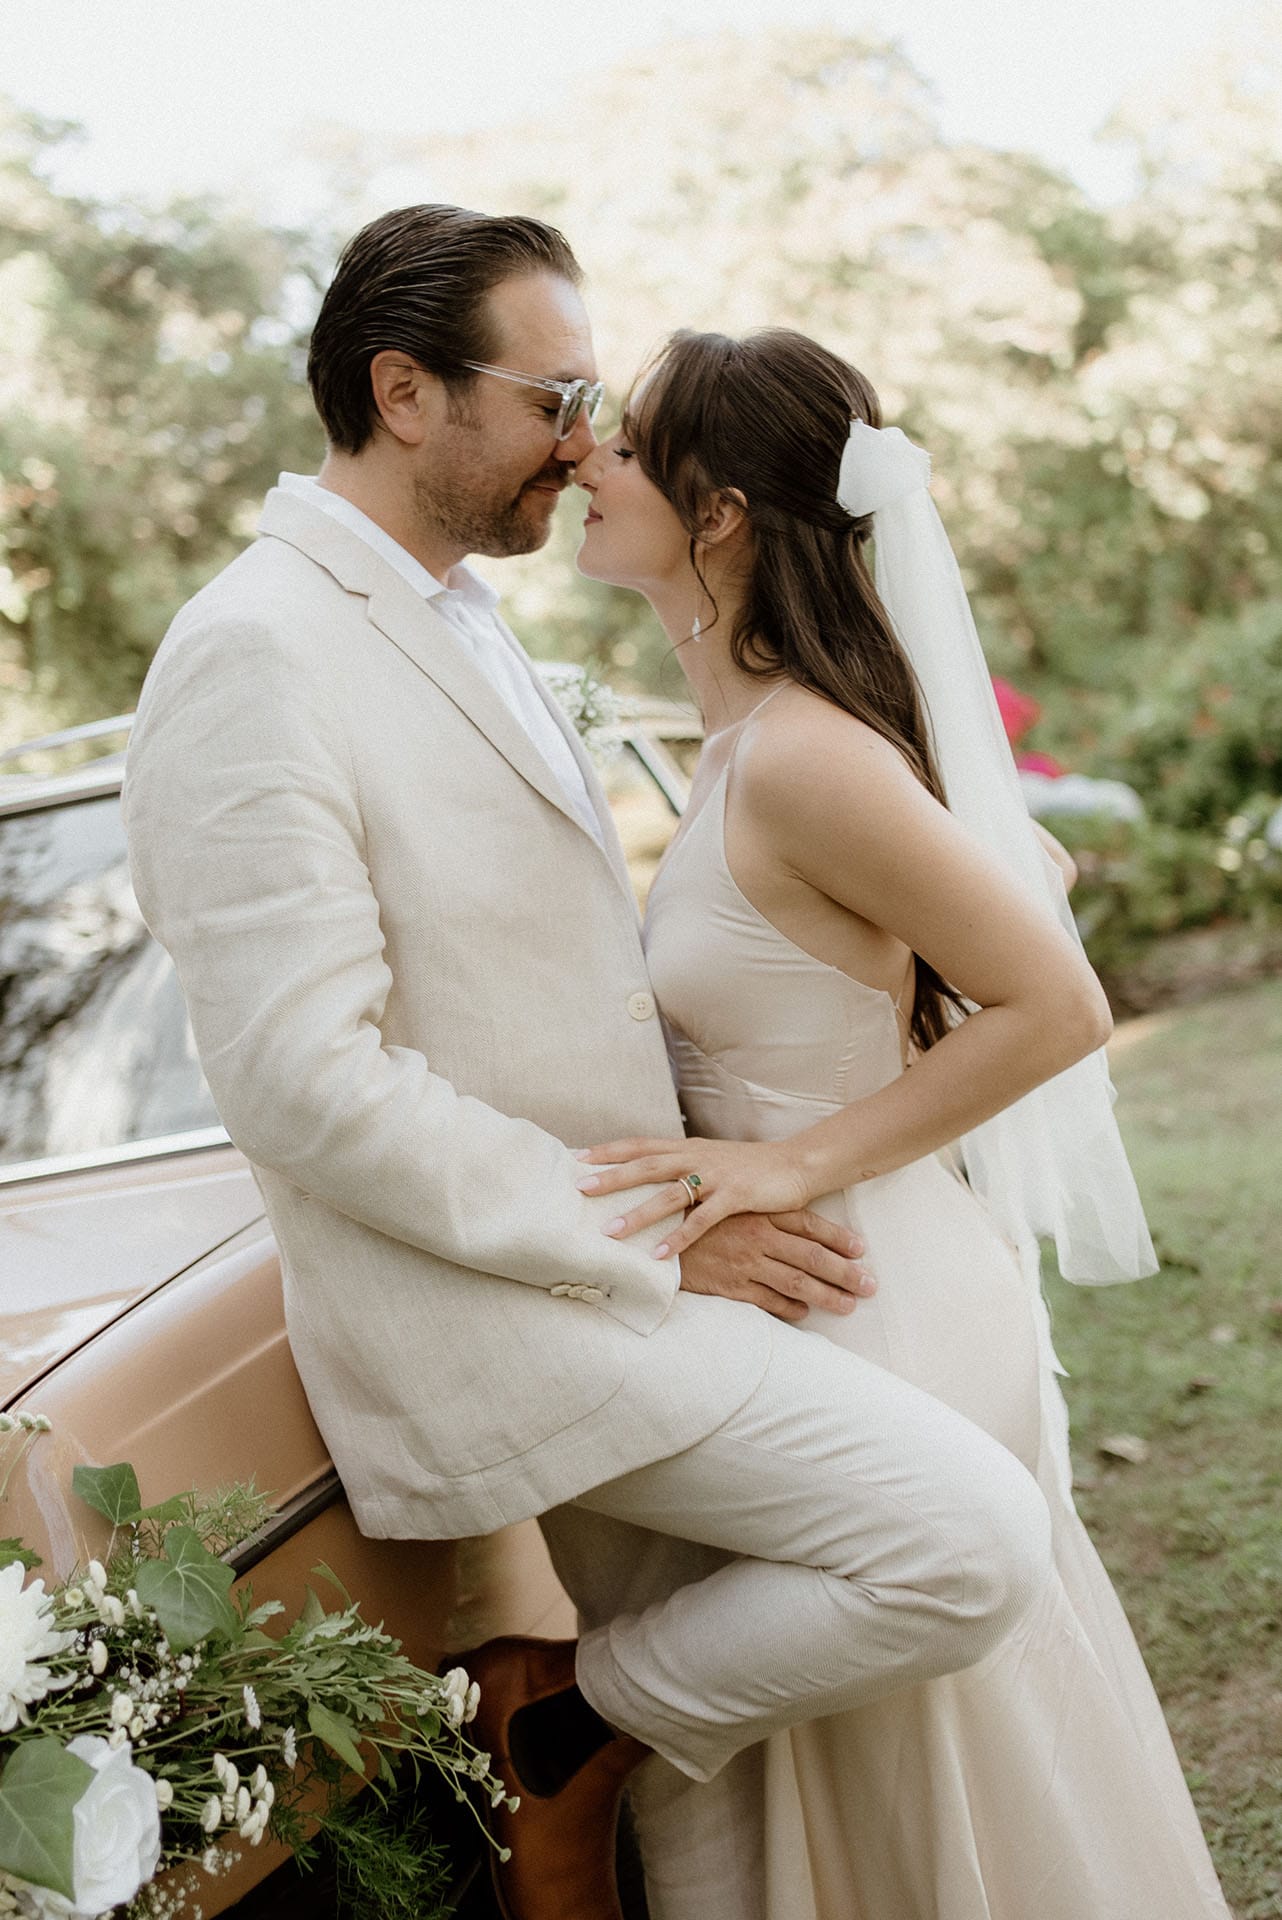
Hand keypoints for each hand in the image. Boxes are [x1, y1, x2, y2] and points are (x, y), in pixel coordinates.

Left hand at [576, 1134, 815, 1260]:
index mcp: (688, 1147)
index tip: (578, 1157)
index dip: (610, 1150)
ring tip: (610, 1231)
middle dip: (612, 1177)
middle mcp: (697, 1157)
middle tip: (580, 1189)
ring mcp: (716, 1176)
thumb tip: (650, 1176)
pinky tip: (658, 1253)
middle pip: (646, 1165)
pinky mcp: (735, 1196)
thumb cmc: (750, 1167)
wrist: (796, 1164)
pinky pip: (700, 1220)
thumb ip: (682, 1166)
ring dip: (637, 1213)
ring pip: (668, 1194)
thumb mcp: (711, 1159)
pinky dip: (678, 1237)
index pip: (641, 1145)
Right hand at [680, 1210, 876, 1322]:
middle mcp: (757, 1236)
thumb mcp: (725, 1203)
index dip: (838, 1238)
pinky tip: (806, 1313)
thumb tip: (787, 1220)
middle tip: (871, 1285)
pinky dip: (790, 1308)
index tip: (861, 1249)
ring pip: (797, 1282)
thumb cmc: (689, 1216)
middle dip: (845, 1272)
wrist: (650, 1235)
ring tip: (849, 1305)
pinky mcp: (731, 1286)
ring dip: (827, 1295)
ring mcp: (746, 1263)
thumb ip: (756, 1209)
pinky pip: (769, 1301)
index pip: (809, 1224)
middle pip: (812, 1256)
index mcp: (758, 1212)